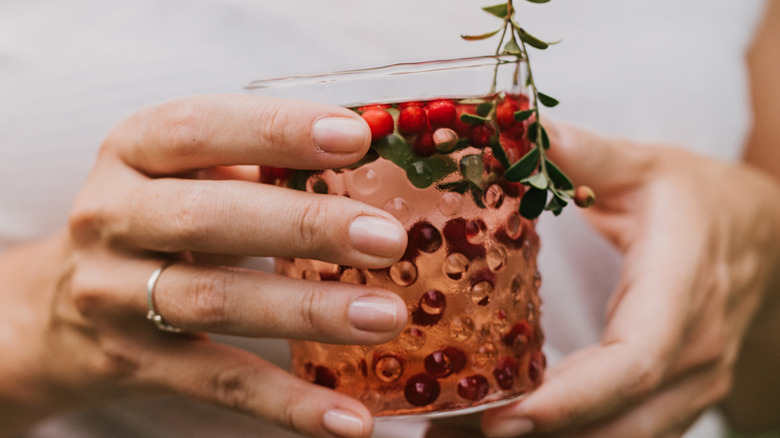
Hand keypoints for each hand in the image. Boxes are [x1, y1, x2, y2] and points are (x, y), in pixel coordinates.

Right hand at [0, 95, 408, 437]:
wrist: (58, 301)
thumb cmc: (153, 215)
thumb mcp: (183, 172)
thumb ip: (255, 163)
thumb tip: (369, 161)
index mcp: (133, 152)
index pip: (199, 128)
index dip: (276, 130)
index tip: (355, 136)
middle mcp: (114, 217)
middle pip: (207, 218)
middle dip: (305, 227)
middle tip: (386, 239)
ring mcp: (116, 295)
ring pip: (217, 301)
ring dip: (308, 311)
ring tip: (384, 316)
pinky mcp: (137, 361)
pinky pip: (219, 383)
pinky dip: (287, 403)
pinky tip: (348, 417)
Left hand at [478, 122, 779, 436]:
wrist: (762, 232)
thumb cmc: (700, 198)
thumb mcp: (644, 166)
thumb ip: (583, 152)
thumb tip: (518, 127)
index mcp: (682, 287)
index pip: (633, 360)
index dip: (572, 398)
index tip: (504, 417)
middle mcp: (695, 350)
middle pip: (623, 420)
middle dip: (544, 437)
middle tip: (456, 433)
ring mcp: (694, 382)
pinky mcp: (679, 394)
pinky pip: (628, 433)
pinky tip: (516, 431)